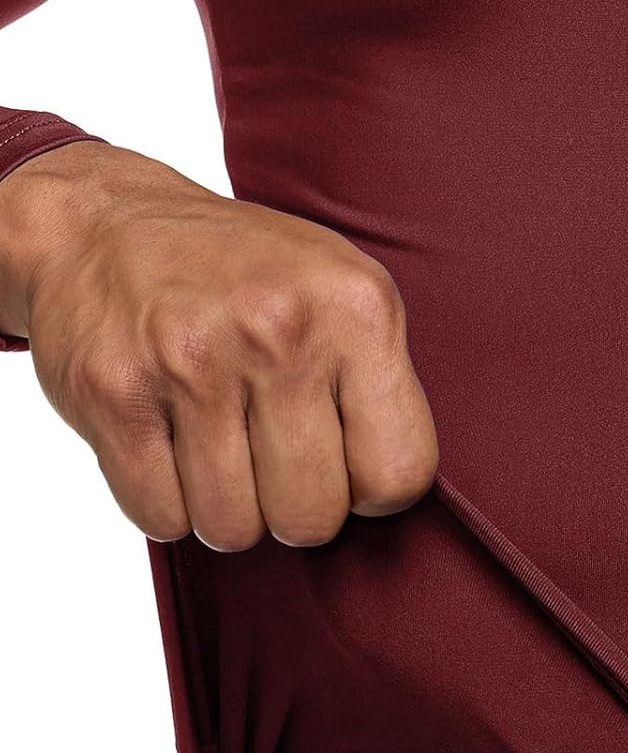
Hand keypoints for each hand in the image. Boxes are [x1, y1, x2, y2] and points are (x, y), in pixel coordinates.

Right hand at [0, 140, 437, 548]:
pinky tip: (167, 447)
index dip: (370, 489)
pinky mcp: (114, 392)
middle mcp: (278, 329)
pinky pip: (160, 518)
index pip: (399, 475)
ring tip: (216, 449)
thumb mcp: (342, 294)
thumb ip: (382, 388)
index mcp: (356, 306)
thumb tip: (397, 504)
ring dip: (225, 509)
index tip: (342, 460)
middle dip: (292, 508)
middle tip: (270, 457)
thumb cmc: (242, 277)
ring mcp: (191, 361)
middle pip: (312, 518)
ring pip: (233, 530)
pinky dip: (164, 503)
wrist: (102, 221)